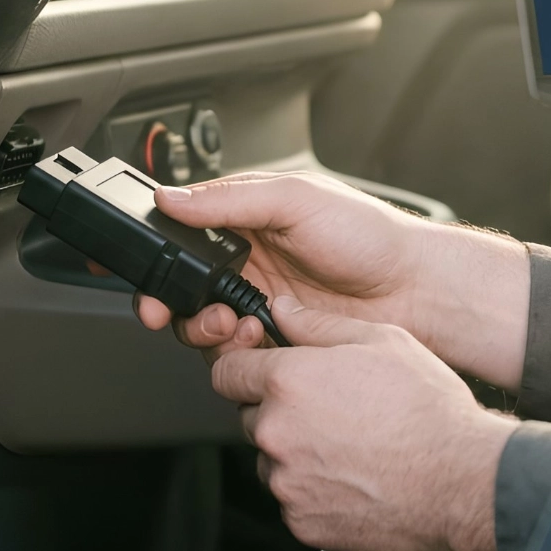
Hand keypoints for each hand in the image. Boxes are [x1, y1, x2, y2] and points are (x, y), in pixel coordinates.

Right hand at [134, 172, 530, 389]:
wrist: (416, 292)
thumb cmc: (370, 236)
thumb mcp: (297, 199)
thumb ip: (230, 199)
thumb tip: (172, 197)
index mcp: (246, 217)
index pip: (181, 231)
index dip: (153, 252)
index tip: (134, 269)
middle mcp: (247, 260)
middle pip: (180, 286)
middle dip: (167, 301)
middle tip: (168, 311)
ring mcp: (259, 302)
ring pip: (200, 323)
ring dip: (203, 327)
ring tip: (231, 324)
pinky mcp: (275, 340)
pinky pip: (234, 353)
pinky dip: (234, 351)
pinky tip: (255, 339)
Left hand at [212, 295, 517, 550]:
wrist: (460, 481)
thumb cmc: (428, 409)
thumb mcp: (381, 341)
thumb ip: (318, 325)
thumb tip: (282, 310)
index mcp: (288, 381)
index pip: (226, 371)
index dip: (246, 368)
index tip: (264, 372)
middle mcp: (277, 432)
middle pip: (251, 417)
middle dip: (279, 411)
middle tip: (331, 410)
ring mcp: (286, 482)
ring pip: (272, 461)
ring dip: (295, 453)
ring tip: (350, 446)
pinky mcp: (302, 521)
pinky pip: (293, 500)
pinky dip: (314, 491)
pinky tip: (355, 477)